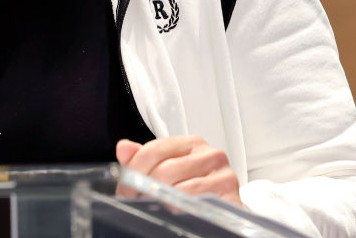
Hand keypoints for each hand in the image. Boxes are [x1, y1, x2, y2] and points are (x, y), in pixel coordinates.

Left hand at [116, 135, 242, 206]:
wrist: (221, 210)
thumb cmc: (192, 187)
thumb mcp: (166, 168)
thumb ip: (143, 158)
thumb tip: (124, 148)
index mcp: (193, 143)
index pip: (155, 149)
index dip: (135, 169)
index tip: (126, 186)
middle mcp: (211, 155)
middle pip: (164, 170)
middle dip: (145, 189)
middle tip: (138, 200)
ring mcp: (224, 176)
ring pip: (180, 190)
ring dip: (162, 203)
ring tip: (156, 207)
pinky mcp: (231, 199)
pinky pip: (197, 206)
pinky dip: (181, 211)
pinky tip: (175, 213)